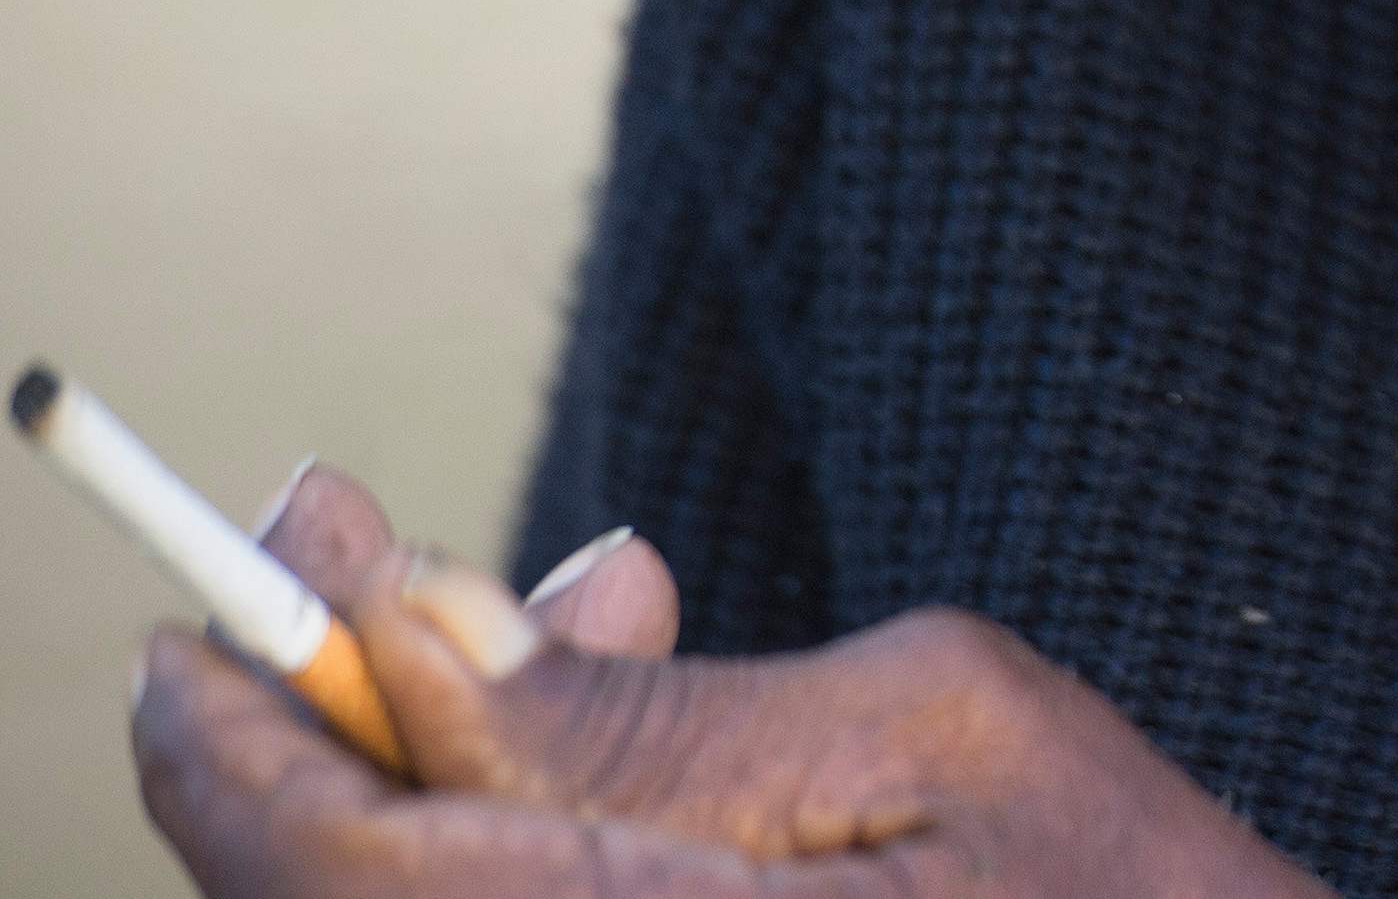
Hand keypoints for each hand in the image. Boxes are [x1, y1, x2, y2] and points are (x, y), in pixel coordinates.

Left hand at [132, 465, 1327, 897]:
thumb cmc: (1133, 889)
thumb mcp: (931, 732)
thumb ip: (650, 714)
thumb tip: (416, 626)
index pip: (327, 863)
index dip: (248, 711)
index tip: (251, 565)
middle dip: (338, 711)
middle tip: (374, 549)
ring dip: (430, 763)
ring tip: (608, 606)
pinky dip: (511, 836)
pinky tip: (618, 738)